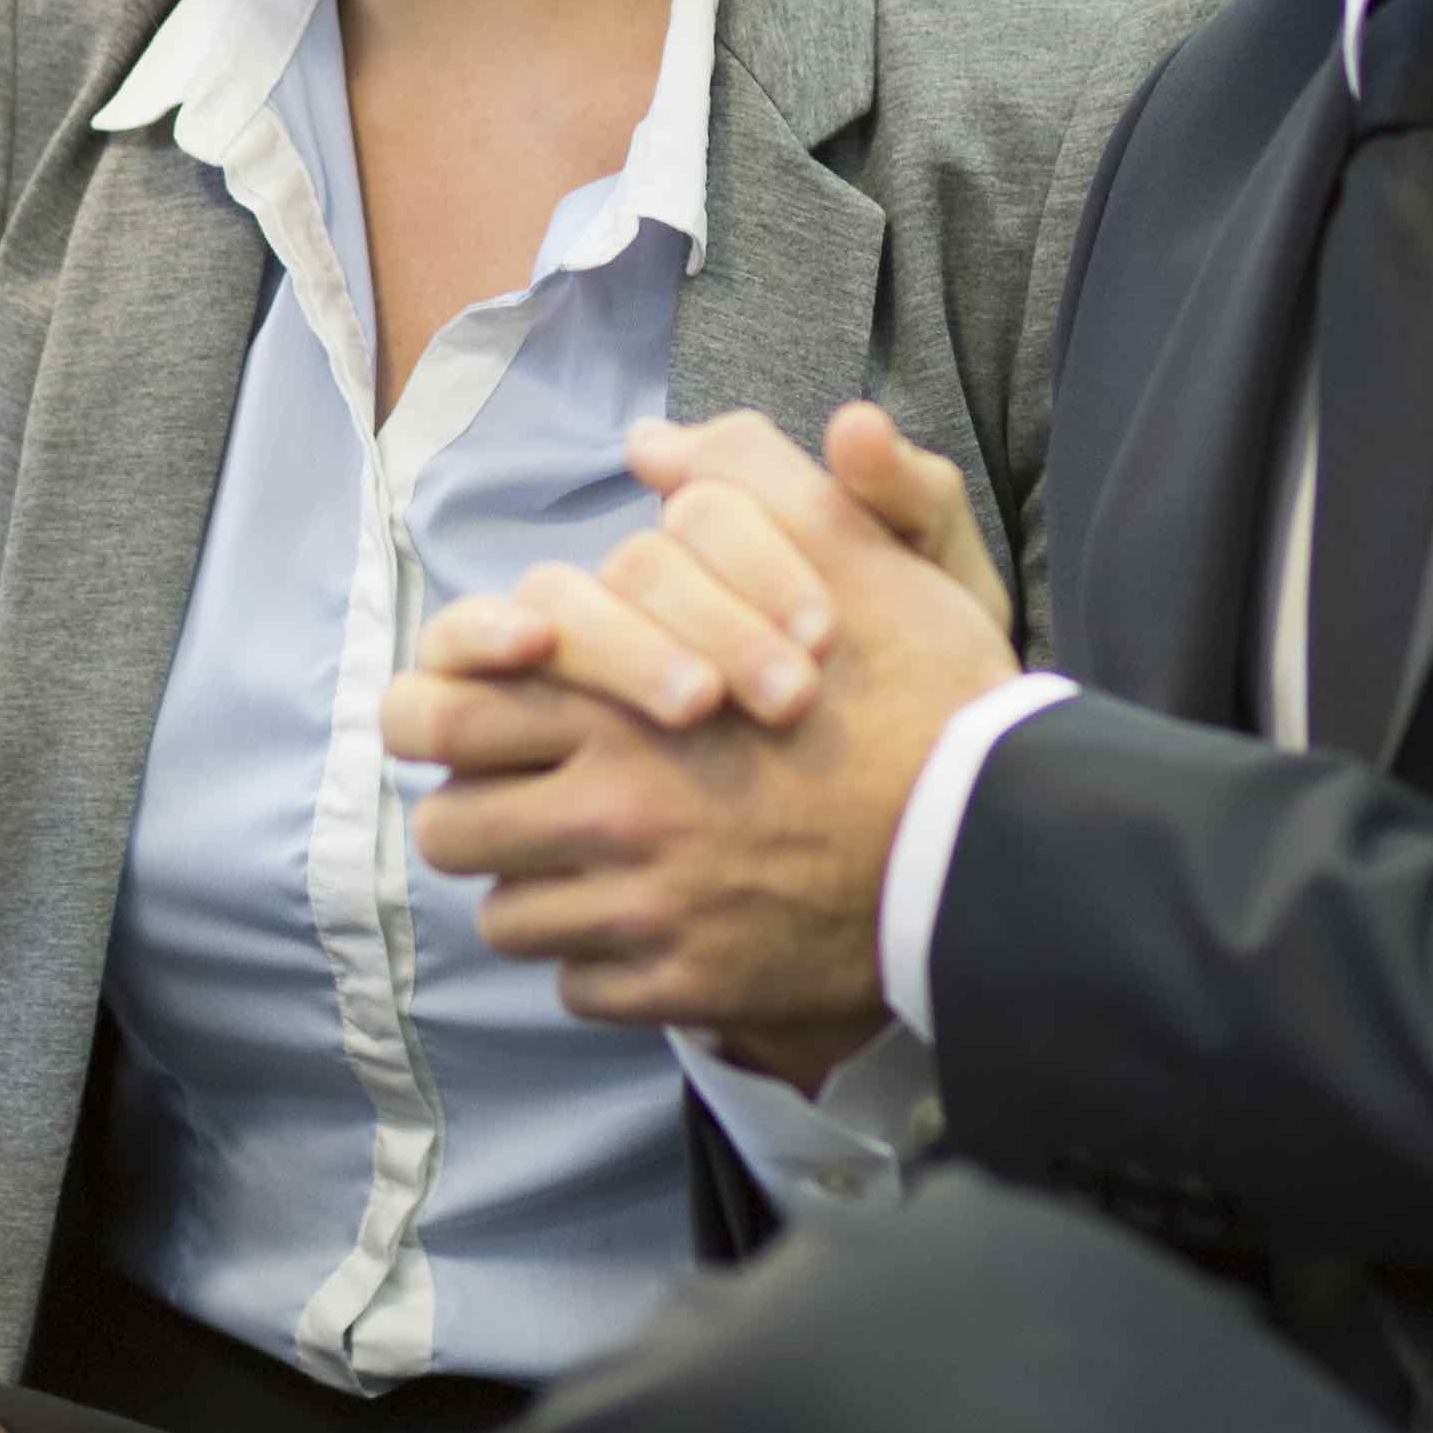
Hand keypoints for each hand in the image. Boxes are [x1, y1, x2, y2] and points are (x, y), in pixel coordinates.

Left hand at [385, 421, 1021, 1040]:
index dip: (434, 710)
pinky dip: (601, 964)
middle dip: (466, 810)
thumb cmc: (923, 695)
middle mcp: (611, 809)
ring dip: (537, 891)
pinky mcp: (686, 987)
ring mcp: (645, 910)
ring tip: (589, 867)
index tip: (469, 714)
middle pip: (449, 829)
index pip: (437, 710)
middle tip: (509, 800)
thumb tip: (653, 445)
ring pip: (507, 918)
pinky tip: (651, 927)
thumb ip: (745, 484)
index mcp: (619, 700)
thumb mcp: (851, 554)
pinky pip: (580, 987)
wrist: (997, 843)